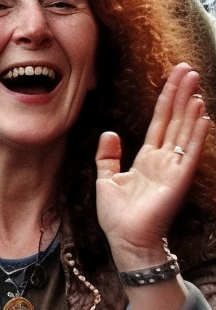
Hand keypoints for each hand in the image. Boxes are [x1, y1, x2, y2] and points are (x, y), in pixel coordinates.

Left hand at [96, 63, 210, 266]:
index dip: (166, 99)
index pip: (159, 121)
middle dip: (181, 94)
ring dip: (190, 108)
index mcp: (146, 158)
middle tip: (189, 69)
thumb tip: (110, 133)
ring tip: (196, 86)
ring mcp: (173, 169)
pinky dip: (196, 134)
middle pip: (174, 120)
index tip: (175, 77)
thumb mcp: (106, 179)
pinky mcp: (178, 180)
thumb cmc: (117, 215)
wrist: (125, 240)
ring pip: (184, 131)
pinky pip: (189, 153)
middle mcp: (163, 160)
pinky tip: (203, 116)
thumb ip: (108, 156)